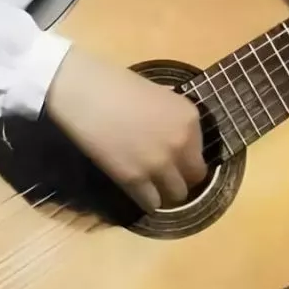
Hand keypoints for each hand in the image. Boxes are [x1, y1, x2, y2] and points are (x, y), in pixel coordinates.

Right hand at [45, 47, 206, 212]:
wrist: (87, 93)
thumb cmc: (118, 85)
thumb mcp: (159, 97)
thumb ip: (172, 119)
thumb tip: (175, 134)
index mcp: (189, 118)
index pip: (201, 153)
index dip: (188, 159)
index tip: (177, 161)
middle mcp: (181, 143)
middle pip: (194, 177)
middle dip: (182, 178)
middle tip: (166, 177)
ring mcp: (159, 163)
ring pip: (176, 195)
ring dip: (166, 192)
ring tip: (153, 187)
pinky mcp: (134, 179)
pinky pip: (150, 202)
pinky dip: (147, 201)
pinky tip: (139, 192)